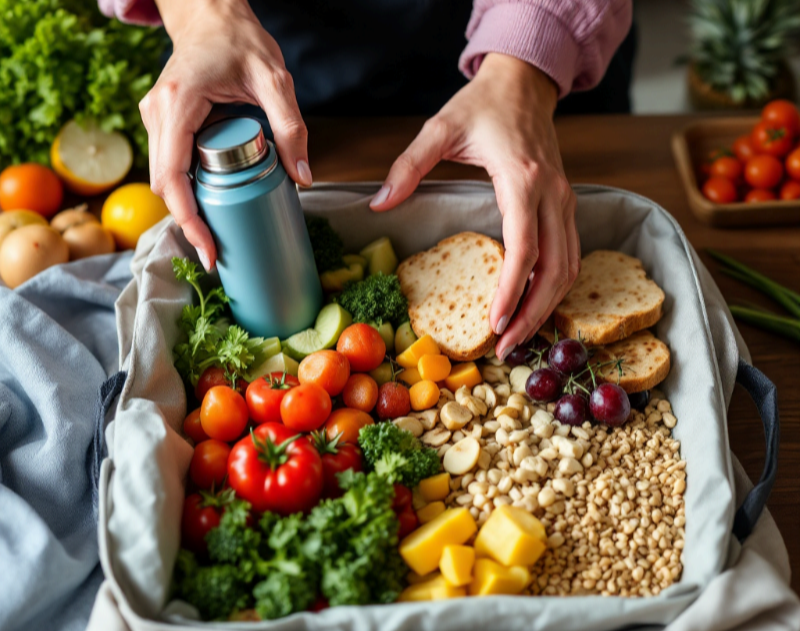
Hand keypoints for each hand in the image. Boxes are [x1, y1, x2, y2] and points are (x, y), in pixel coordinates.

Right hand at [140, 0, 310, 269]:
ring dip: (186, 209)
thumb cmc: (239, 39)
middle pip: (164, 185)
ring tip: (215, 237)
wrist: (211, 13)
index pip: (173, 177)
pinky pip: (170, 165)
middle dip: (188, 223)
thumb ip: (291, 127)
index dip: (188, 220)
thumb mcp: (275, 80)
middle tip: (216, 254)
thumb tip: (303, 177)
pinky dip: (187, 190)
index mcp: (179, 104)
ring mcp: (156, 118)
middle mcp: (158, 113)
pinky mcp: (163, 122)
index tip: (207, 250)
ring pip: (163, 178)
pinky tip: (209, 207)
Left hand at [371, 53, 579, 359]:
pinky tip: (535, 307)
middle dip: (533, 314)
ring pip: (569, 267)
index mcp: (522, 178)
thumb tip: (379, 203)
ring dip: (548, 307)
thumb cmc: (483, 104)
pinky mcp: (565, 206)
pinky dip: (556, 287)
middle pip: (554, 269)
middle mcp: (552, 194)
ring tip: (519, 338)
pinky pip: (570, 255)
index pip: (524, 247)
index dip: (512, 290)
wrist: (524, 83)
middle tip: (505, 348)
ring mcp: (565, 201)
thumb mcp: (439, 128)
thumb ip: (408, 166)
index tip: (495, 322)